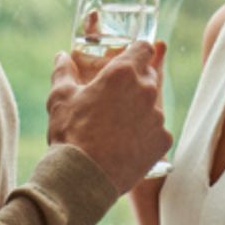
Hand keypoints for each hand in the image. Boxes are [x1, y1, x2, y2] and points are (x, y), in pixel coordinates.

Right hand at [46, 41, 170, 193]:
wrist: (83, 177)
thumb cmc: (71, 133)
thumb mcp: (60, 97)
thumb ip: (63, 71)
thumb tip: (61, 57)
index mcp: (122, 72)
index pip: (144, 47)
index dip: (137, 52)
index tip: (130, 59)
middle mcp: (146, 89)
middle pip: (149, 75)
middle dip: (136, 81)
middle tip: (116, 95)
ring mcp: (158, 116)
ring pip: (153, 104)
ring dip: (140, 109)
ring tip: (117, 126)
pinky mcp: (163, 140)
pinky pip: (157, 131)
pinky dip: (146, 134)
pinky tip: (126, 144)